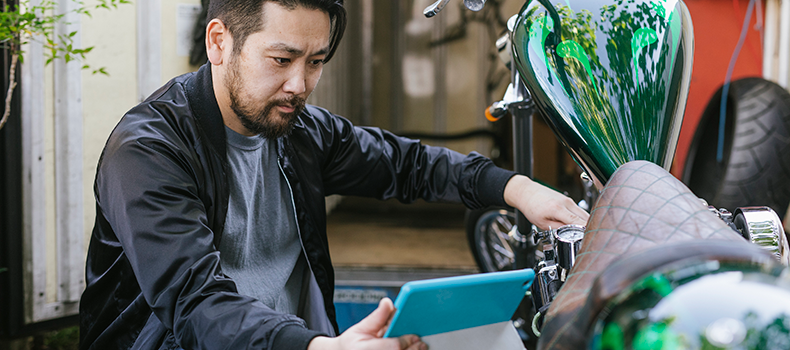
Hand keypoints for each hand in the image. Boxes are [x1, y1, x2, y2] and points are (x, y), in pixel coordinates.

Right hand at [307, 298, 426, 349]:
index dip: (406, 341)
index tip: (416, 336)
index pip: (393, 347)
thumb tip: (388, 302)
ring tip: (419, 348)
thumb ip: (377, 317)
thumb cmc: (351, 343)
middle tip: (421, 342)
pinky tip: (411, 349)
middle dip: (412, 349)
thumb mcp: (361, 327)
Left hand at [503, 175, 588, 229]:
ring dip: (584, 222)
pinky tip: (574, 223)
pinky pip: (578, 210)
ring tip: (578, 231)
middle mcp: (566, 202)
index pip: (578, 221)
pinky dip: (579, 218)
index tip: (587, 237)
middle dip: (587, 228)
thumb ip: (558, 229)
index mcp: (558, 209)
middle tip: (583, 237)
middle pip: (585, 217)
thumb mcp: (542, 224)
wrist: (527, 193)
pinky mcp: (568, 199)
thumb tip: (570, 234)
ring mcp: (568, 200)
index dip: (585, 231)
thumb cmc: (531, 207)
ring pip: (584, 213)